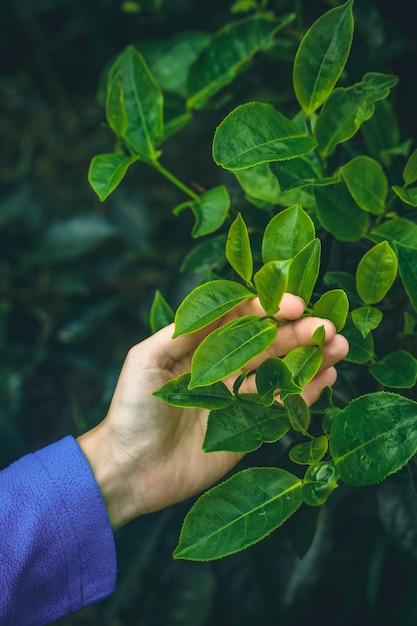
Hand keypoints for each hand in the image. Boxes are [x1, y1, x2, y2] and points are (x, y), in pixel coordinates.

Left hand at [77, 294, 348, 528]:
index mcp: (201, 346)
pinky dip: (307, 391)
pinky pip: (283, 405)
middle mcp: (224, 368)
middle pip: (268, 342)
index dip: (268, 309)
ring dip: (311, 357)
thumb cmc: (132, 410)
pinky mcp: (249, 429)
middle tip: (328, 326)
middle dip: (299, 331)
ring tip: (338, 346)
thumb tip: (222, 304)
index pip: (241, 318)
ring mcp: (239, 398)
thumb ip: (183, 330)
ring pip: (282, 370)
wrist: (130, 469)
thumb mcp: (147, 359)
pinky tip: (328, 377)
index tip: (294, 305)